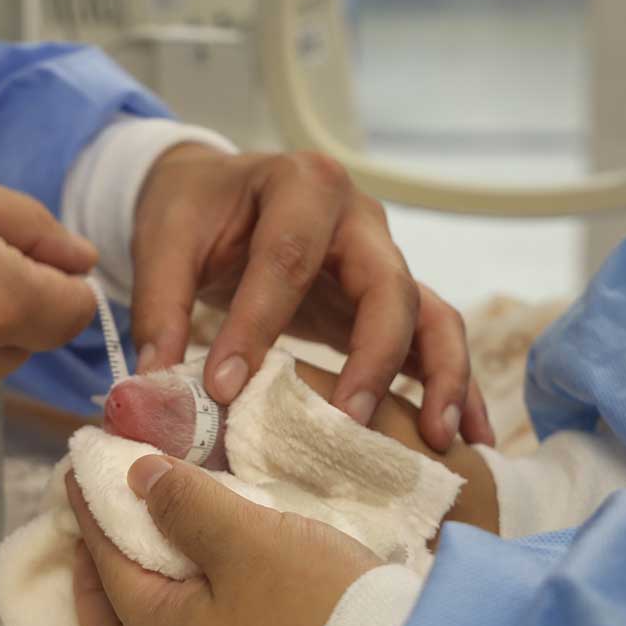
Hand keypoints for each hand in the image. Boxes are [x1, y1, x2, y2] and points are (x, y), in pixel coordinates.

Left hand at [65, 458, 380, 625]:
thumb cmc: (316, 609)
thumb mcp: (249, 540)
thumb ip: (187, 506)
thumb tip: (137, 477)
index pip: (106, 561)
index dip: (90, 510)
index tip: (77, 469)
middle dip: (94, 578)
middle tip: (93, 533)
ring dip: (132, 605)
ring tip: (142, 564)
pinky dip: (172, 621)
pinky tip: (201, 599)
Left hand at [133, 144, 493, 451]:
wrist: (219, 192)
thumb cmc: (195, 211)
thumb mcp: (165, 240)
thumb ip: (160, 305)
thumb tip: (158, 383)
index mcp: (301, 186)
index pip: (286, 258)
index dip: (257, 325)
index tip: (224, 390)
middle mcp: (359, 218)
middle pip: (388, 285)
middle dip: (373, 357)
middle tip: (349, 422)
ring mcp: (385, 259)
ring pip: (433, 313)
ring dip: (441, 376)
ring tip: (437, 439)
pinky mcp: (391, 300)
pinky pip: (436, 338)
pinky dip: (455, 386)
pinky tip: (468, 438)